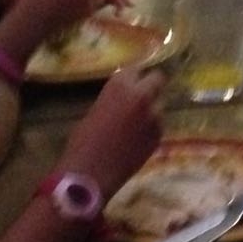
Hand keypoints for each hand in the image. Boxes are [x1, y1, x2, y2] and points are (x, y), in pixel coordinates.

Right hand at [60, 69, 166, 194]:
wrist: (90, 172)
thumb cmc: (83, 141)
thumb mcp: (96, 110)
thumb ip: (116, 99)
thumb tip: (126, 97)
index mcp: (120, 85)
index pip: (137, 68)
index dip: (135, 76)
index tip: (134, 81)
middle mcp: (142, 95)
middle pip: (158, 79)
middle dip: (152, 86)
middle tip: (143, 96)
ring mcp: (155, 115)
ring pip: (160, 105)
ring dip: (151, 110)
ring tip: (135, 126)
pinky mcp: (159, 135)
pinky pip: (158, 125)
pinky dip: (151, 129)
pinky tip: (136, 141)